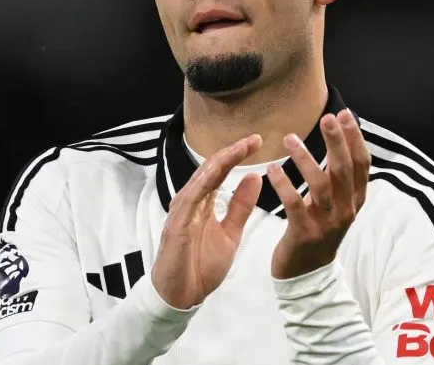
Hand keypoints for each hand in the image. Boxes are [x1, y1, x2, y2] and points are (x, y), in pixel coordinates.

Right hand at [151, 135, 264, 308]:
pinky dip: (202, 183)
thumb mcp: (230, 233)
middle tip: (255, 138)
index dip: (237, 155)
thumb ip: (241, 206)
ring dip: (221, 161)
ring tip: (240, 148)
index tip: (257, 142)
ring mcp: (182, 211)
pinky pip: (190, 198)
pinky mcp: (176, 224)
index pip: (221, 172)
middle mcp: (192, 201)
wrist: (182, 294)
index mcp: (204, 202)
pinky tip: (216, 171)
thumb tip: (255, 178)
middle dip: (233, 152)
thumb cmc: (201, 265)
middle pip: (212, 169)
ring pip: (201, 178)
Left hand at [267, 109, 370, 279]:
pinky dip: (283, 185)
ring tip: (288, 139)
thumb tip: (340, 139)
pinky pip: (294, 205)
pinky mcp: (303, 233)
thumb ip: (339, 177)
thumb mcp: (336, 204)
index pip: (361, 164)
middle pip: (344, 170)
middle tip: (327, 118)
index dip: (355, 139)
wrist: (307, 274)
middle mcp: (345, 210)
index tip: (345, 114)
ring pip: (321, 186)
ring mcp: (326, 223)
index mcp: (354, 200)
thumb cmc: (319, 230)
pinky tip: (272, 169)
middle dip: (336, 142)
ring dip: (305, 159)